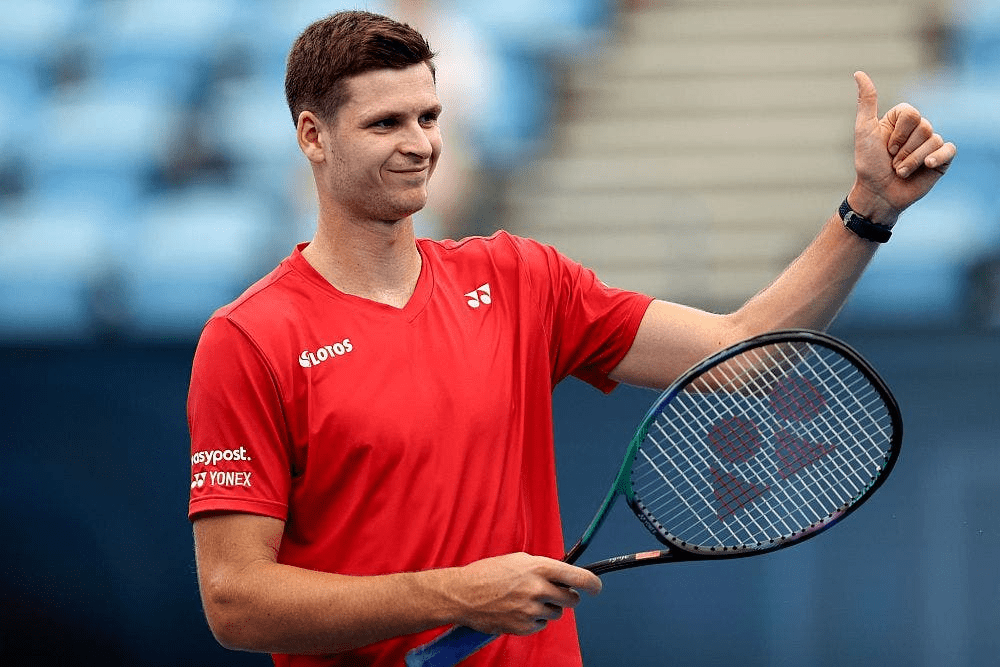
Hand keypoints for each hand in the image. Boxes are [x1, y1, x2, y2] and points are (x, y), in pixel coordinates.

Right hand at [452, 552, 601, 635]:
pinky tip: (518, 610)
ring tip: (527, 600)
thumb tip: (564, 575)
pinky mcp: (524, 627)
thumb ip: (543, 567)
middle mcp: (538, 588)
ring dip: (548, 608)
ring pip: (557, 613)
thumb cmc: (489, 573)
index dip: (592, 583)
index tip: (597, 587)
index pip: (578, 576)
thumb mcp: (519, 560)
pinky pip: (542, 625)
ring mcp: (531, 610)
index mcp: (538, 567)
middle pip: (572, 599)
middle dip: (567, 597)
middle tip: (555, 593)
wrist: (463, 594)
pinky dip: (534, 620)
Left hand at [850, 70, 956, 225]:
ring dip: (911, 161)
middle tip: (892, 161)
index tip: (885, 147)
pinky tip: (927, 166)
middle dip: (903, 150)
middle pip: (923, 127)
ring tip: (900, 171)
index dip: (897, 134)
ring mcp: (930, 143)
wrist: (878, 193)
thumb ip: (867, 102)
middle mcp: (918, 128)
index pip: (911, 114)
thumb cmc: (868, 164)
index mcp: (901, 119)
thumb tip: (859, 73)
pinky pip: (949, 149)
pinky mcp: (941, 159)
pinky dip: (937, 158)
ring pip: (932, 141)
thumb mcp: (864, 130)